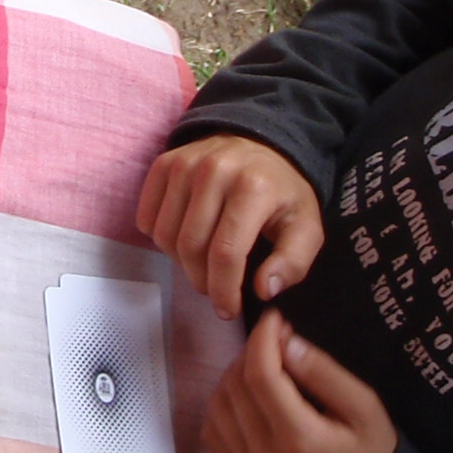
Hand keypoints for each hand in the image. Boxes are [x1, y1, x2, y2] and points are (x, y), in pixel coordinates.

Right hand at [137, 133, 323, 318]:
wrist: (261, 143)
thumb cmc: (282, 192)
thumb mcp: (306, 227)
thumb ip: (293, 262)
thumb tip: (264, 289)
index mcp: (253, 187)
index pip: (225, 253)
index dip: (223, 290)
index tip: (228, 309)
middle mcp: (215, 170)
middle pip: (191, 247)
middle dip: (202, 281)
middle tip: (216, 290)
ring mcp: (184, 164)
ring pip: (165, 236)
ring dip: (181, 263)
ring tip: (203, 264)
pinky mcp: (164, 163)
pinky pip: (147, 219)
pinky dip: (162, 239)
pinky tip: (185, 239)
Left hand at [202, 310, 396, 452]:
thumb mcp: (365, 410)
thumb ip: (325, 374)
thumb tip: (286, 342)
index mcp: (299, 439)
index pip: (260, 376)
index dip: (262, 338)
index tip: (276, 319)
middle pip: (236, 386)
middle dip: (251, 352)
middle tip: (276, 341)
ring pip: (218, 404)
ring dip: (234, 375)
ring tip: (263, 366)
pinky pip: (213, 429)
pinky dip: (222, 403)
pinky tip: (247, 395)